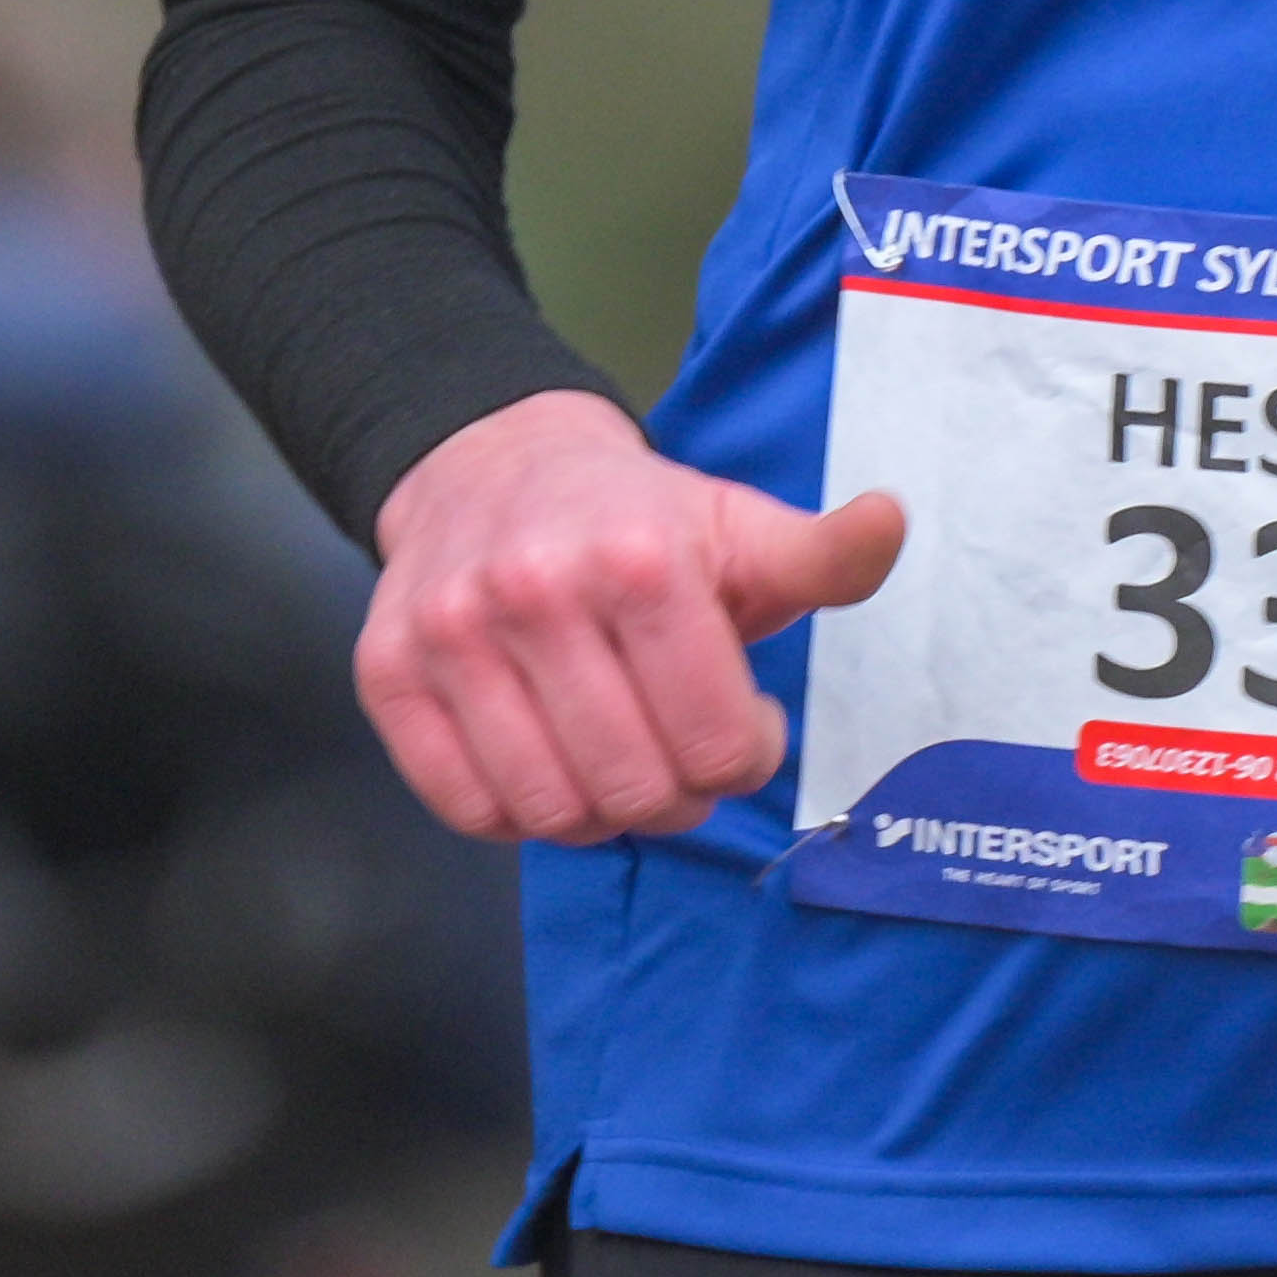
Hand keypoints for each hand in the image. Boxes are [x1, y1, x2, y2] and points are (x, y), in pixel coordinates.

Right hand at [357, 388, 905, 846]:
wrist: (488, 462)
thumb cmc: (634, 517)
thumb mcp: (738, 524)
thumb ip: (820, 553)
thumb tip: (889, 524)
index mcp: (640, 560)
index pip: (715, 744)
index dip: (742, 756)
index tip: (739, 725)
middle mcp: (535, 593)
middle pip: (634, 790)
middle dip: (675, 795)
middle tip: (678, 755)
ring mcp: (451, 635)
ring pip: (548, 812)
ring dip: (598, 812)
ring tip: (616, 759)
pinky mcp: (387, 672)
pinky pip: (464, 809)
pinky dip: (515, 814)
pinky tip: (545, 761)